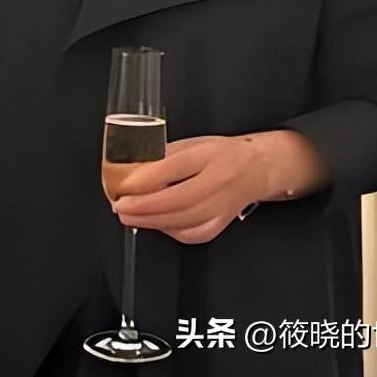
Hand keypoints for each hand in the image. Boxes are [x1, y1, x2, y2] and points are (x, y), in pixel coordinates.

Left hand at [109, 135, 267, 244]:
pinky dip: (170, 231)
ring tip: (129, 217)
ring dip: (152, 222)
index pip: (175, 166)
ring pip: (184, 220)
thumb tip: (132, 169)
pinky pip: (193, 233)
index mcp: (208, 154)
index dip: (147, 178)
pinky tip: (156, 224)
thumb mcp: (191, 143)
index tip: (124, 185)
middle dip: (143, 207)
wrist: (256, 168)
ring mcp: (222, 205)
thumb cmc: (220, 154)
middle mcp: (218, 180)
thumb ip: (164, 156)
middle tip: (120, 206)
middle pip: (178, 199)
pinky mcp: (222, 223)